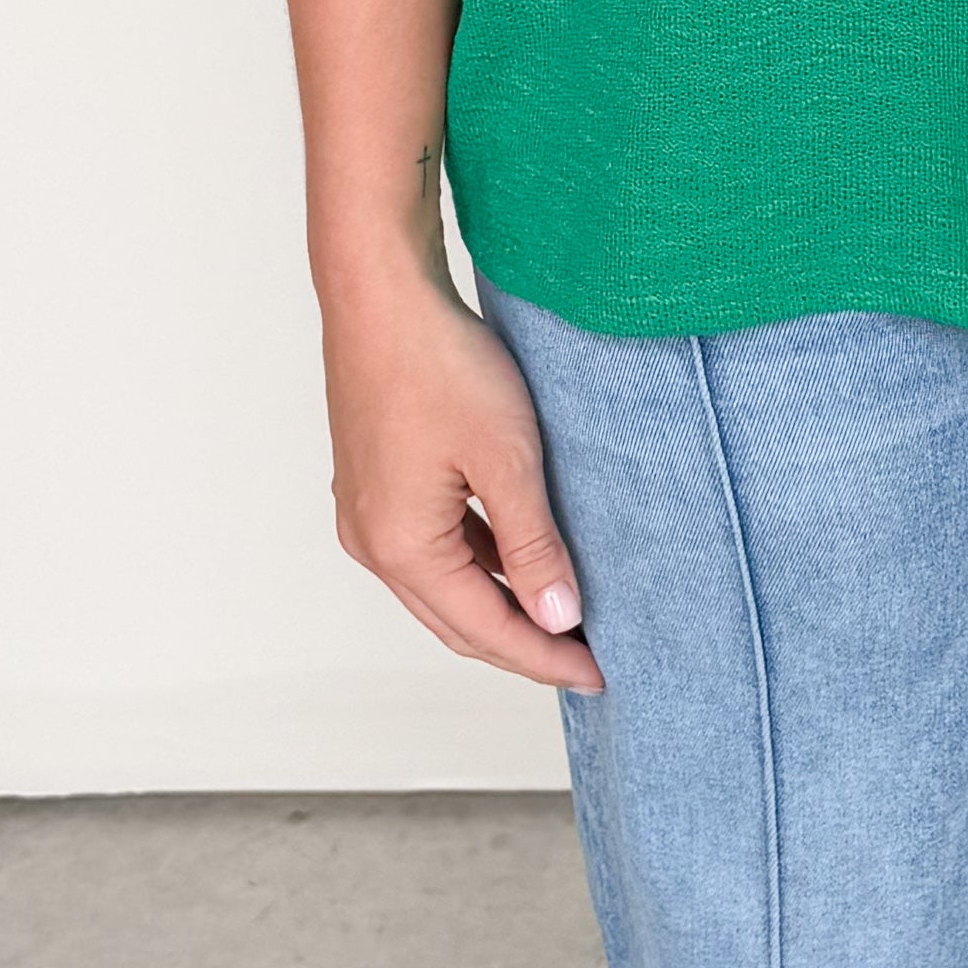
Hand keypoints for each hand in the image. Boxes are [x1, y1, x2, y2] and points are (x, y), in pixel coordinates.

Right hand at [318, 261, 603, 689]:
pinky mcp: (374, 486)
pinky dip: (478, 565)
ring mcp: (367, 514)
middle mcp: (372, 542)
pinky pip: (432, 549)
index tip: (601, 674)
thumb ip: (534, 545)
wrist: (380, 293)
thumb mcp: (506, 458)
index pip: (486, 631)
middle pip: (459, 621)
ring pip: (444, 587)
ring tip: (564, 615)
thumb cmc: (439, 364)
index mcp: (400, 548)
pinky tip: (521, 559)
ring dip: (501, 607)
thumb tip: (558, 618)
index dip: (546, 658)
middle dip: (524, 645)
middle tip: (589, 658)